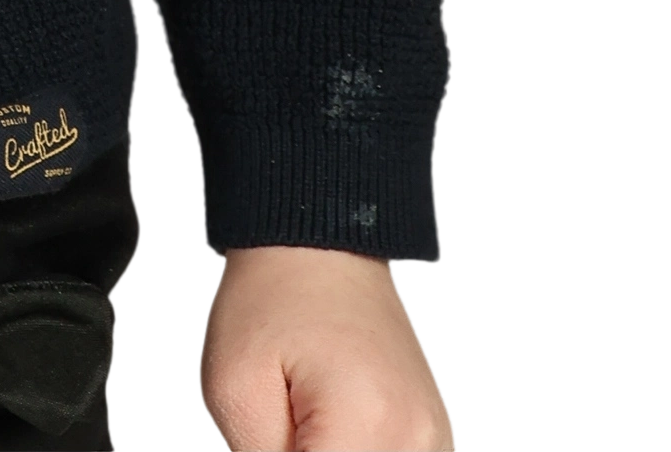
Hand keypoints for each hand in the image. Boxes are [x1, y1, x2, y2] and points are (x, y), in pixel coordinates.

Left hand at [198, 244, 455, 448]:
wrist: (318, 240)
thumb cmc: (272, 299)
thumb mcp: (234, 390)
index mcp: (369, 427)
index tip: (261, 450)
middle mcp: (419, 442)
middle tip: (281, 430)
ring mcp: (435, 442)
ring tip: (302, 427)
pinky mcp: (434, 439)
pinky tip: (323, 435)